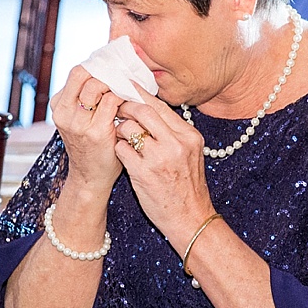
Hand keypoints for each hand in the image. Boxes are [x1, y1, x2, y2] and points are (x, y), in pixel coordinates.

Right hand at [52, 66, 126, 193]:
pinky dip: (124, 98)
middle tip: (122, 76)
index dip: (96, 66)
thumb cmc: (90, 145)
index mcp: (59, 106)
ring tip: (126, 89)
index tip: (113, 66)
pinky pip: (113, 102)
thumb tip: (107, 68)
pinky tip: (130, 103)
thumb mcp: (79, 119)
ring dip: (116, 84)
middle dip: (107, 73)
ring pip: (98, 86)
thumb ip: (85, 98)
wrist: (90, 177)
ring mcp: (78, 123)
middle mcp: (64, 113)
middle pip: (85, 75)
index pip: (77, 73)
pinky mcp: (96, 132)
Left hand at [107, 94, 214, 247]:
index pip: (161, 106)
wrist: (191, 219)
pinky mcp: (144, 173)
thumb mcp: (190, 155)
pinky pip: (122, 149)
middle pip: (144, 110)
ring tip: (118, 133)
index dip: (141, 95)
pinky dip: (117, 147)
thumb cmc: (188, 188)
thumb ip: (174, 133)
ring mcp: (160, 158)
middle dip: (126, 106)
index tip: (128, 88)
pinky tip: (120, 152)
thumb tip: (150, 110)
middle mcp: (176, 144)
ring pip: (130, 128)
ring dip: (119, 128)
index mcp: (189, 136)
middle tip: (116, 107)